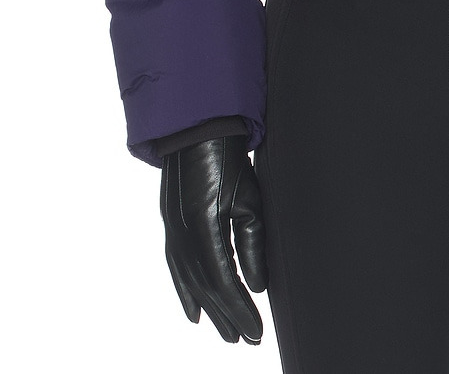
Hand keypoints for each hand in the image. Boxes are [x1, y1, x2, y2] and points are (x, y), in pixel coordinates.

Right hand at [160, 134, 267, 343]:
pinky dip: (186, 294)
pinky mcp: (171, 227)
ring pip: (190, 283)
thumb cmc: (228, 157)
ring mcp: (173, 231)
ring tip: (227, 334)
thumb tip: (257, 286)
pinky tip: (195, 314)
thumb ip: (252, 243)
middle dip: (228, 317)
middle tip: (247, 340)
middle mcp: (183, 235)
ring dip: (210, 311)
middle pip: (206, 288)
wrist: (196, 130)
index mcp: (204, 226)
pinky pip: (177, 270)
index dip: (240, 309)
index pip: (224, 281)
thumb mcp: (249, 198)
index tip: (256, 330)